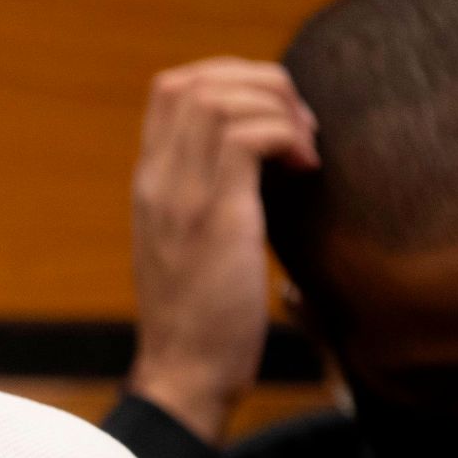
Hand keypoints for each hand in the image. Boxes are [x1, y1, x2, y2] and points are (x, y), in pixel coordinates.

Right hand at [128, 57, 319, 444]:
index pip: (172, 90)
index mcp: (150, 184)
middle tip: (298, 126)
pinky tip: (306, 169)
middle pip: (196, 80)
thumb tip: (262, 165)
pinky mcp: (215, 215)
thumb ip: (210, 199)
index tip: (273, 118)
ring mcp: (181, 195)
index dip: (232, 80)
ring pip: (221, 97)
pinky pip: (248, 136)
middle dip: (259, 82)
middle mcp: (157, 180)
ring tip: (305, 148)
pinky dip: (285, 136)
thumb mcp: (195, 247)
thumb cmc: (202, 322)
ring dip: (276, 107)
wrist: (185, 376)